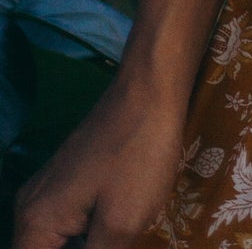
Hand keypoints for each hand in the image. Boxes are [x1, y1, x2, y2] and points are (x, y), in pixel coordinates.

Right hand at [13, 67, 187, 248]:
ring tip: (121, 234)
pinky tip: (120, 228)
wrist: (151, 88)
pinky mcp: (69, 180)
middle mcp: (30, 209)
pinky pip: (70, 225)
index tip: (104, 247)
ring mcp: (48, 191)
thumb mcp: (121, 225)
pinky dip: (91, 235)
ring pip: (60, 243)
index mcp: (34, 223)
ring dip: (90, 246)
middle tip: (117, 240)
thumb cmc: (138, 154)